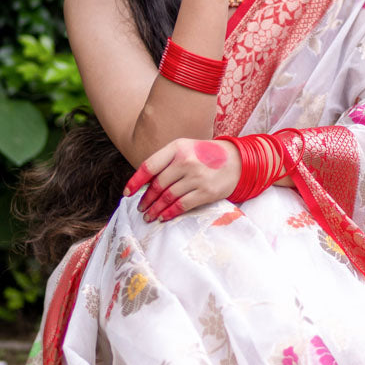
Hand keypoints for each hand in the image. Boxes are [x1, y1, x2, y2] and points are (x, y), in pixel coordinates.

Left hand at [123, 138, 241, 221]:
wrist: (237, 160)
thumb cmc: (205, 155)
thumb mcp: (186, 149)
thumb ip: (167, 162)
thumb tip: (145, 184)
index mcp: (177, 148)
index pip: (149, 166)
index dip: (135, 181)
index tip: (127, 193)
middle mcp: (186, 161)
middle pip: (157, 185)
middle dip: (146, 200)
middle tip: (141, 208)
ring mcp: (196, 176)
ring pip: (168, 197)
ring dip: (155, 209)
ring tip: (149, 216)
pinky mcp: (206, 191)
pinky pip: (181, 205)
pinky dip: (169, 213)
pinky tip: (163, 217)